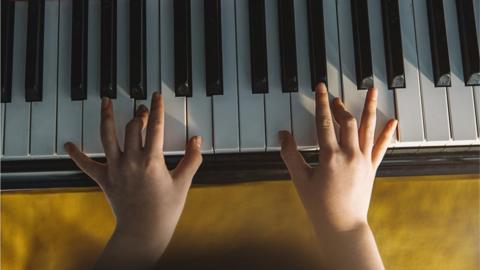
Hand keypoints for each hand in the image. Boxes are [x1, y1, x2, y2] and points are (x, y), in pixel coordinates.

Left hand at [64, 91, 201, 268]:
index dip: (157, 108)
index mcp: (152, 160)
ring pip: (108, 136)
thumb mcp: (183, 183)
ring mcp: (116, 169)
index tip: (157, 96)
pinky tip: (69, 145)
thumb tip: (197, 140)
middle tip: (142, 108)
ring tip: (105, 102)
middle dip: (138, 114)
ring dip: (106, 117)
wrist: (144, 231)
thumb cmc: (165, 210)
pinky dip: (77, 154)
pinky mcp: (105, 179)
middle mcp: (132, 161)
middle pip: (132, 128)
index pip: (155, 127)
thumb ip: (192, 159)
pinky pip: (87, 165)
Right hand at [279, 83, 395, 269]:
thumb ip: (290, 155)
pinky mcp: (371, 169)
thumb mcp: (300, 180)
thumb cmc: (319, 206)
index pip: (325, 122)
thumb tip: (283, 135)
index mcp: (331, 157)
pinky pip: (381, 147)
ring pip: (367, 128)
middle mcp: (350, 155)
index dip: (321, 103)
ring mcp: (363, 161)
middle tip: (334, 97)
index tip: (321, 88)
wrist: (342, 226)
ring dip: (369, 108)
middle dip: (339, 106)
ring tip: (372, 90)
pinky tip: (392, 120)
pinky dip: (387, 133)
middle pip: (346, 122)